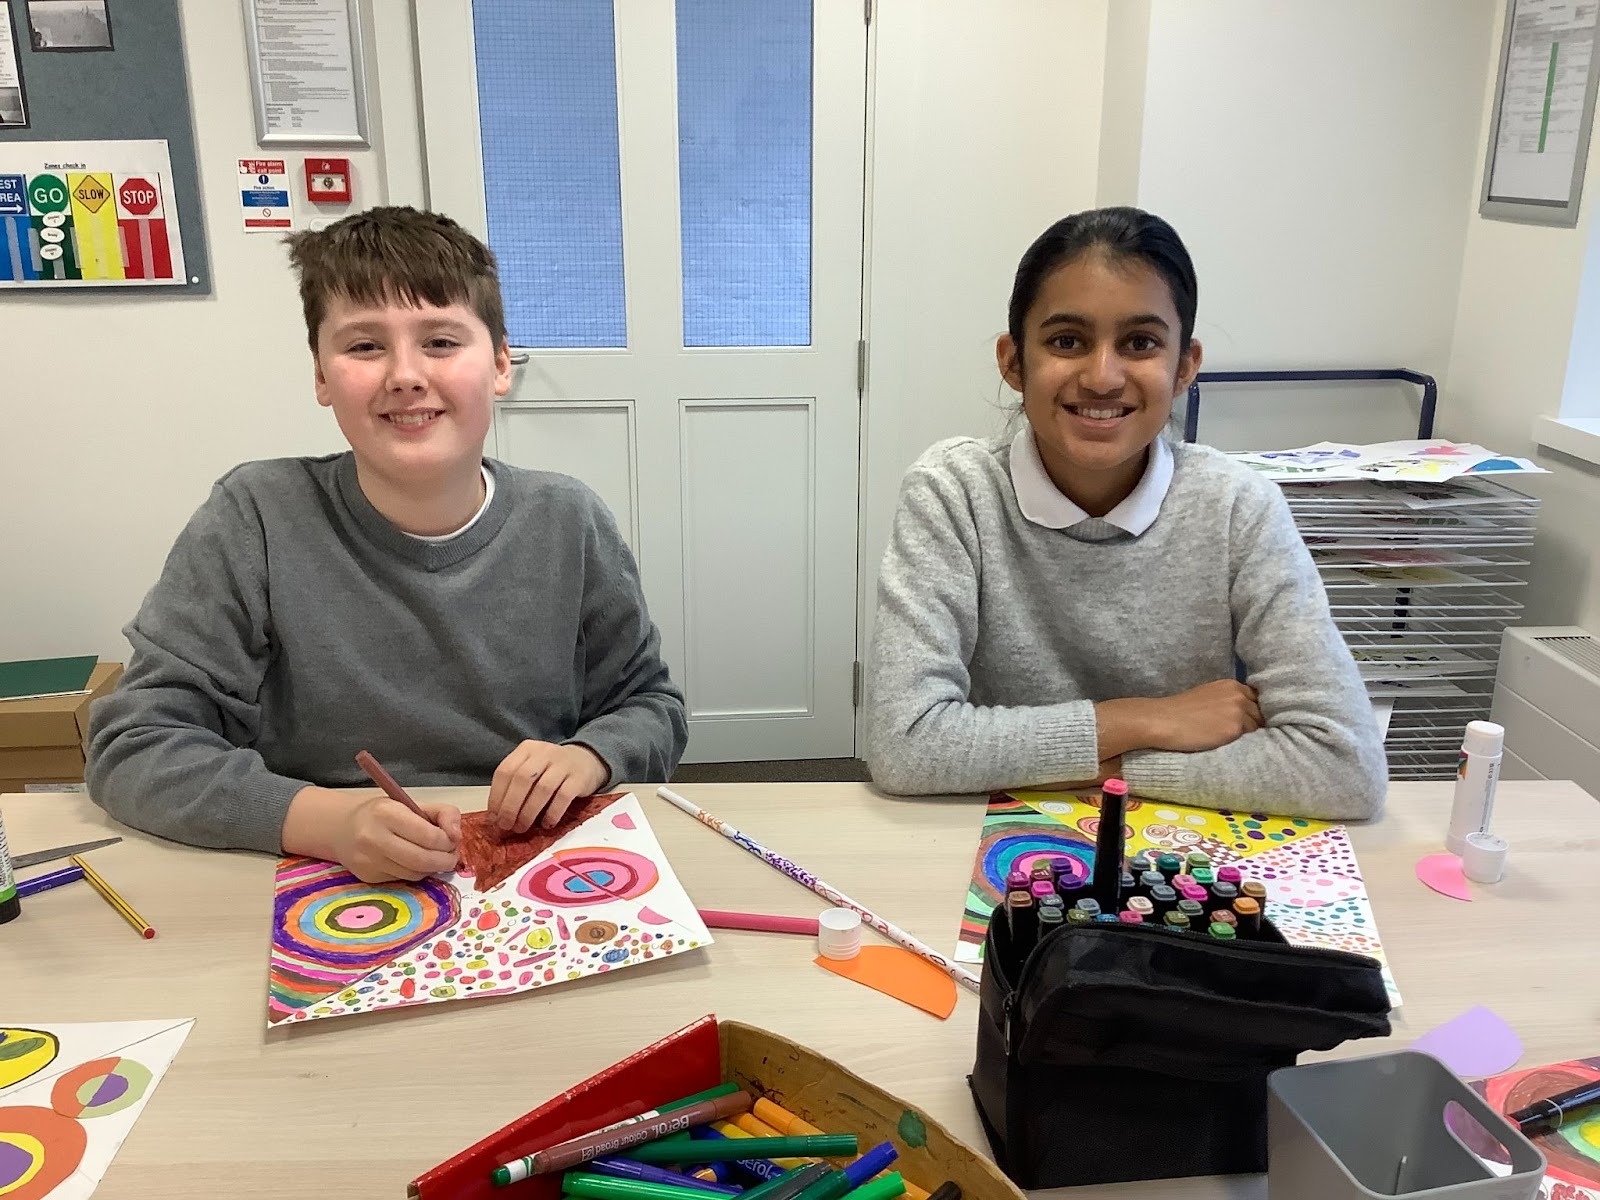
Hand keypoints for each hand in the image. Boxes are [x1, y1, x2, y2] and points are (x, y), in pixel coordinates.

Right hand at [284, 786, 460, 882]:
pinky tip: (414, 863)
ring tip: (435, 858)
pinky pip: (402, 879)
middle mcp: (374, 838)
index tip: (453, 840)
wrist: (343, 828)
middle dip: (445, 861)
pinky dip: (416, 873)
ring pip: (414, 873)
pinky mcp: (367, 876)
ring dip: (432, 869)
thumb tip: (456, 836)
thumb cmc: (384, 814)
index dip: (448, 842)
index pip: (429, 836)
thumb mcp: (413, 804)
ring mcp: (368, 860)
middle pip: (423, 860)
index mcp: (387, 814)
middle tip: (452, 857)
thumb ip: (443, 814)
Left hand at [486, 741, 609, 833]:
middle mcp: (544, 752)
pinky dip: (552, 813)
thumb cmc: (551, 770)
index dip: (496, 796)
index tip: (493, 818)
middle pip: (522, 779)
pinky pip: (563, 797)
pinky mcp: (579, 778)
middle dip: (510, 806)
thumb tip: (497, 817)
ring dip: (528, 812)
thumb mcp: (531, 768)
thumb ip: (514, 786)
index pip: (505, 771)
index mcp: (526, 749)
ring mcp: (563, 764)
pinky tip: (546, 824)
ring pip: (542, 789)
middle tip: (506, 826)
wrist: (587, 761)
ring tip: (522, 828)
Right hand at [1141, 679, 1263, 752]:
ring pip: (1256, 727)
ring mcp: (1238, 711)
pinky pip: (1249, 739)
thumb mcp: (1208, 697)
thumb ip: (1227, 701)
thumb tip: (1245, 714)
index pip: (1256, 699)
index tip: (1243, 722)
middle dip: (1252, 723)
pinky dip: (1241, 742)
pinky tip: (1226, 743)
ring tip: (1228, 739)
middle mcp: (1238, 695)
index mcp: (1231, 685)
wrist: (1163, 721)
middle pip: (1259, 713)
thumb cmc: (1180, 711)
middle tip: (1235, 734)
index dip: (1251, 711)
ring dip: (1247, 734)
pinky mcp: (1235, 728)